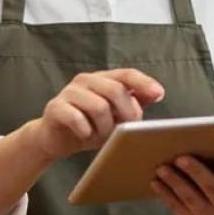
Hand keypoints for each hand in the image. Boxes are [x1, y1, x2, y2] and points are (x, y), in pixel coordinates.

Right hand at [27, 68, 164, 160]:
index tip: (159, 94)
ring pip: (98, 106)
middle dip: (126, 114)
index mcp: (102, 79)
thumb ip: (133, 104)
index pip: (126, 74)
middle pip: (115, 90)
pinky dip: (85, 131)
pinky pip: (76, 118)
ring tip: (102, 137)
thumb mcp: (114, 117)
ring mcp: (69, 92)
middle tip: (125, 131)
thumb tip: (156, 94)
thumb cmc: (89, 126)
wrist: (54, 139)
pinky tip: (85, 135)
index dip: (144, 83)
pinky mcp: (55, 108)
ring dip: (105, 127)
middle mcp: (86, 81)